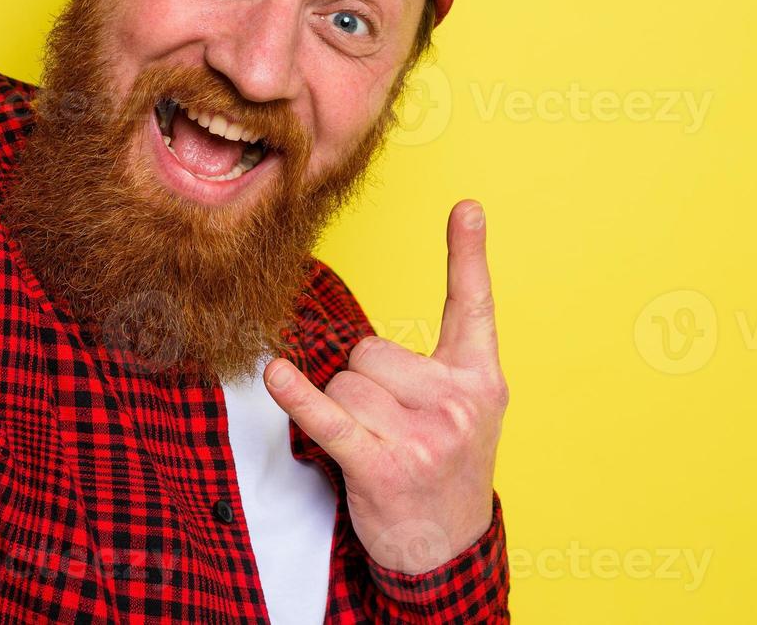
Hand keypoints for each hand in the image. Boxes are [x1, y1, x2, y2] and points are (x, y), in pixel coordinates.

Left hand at [265, 200, 507, 574]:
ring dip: (344, 412)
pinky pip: (328, 418)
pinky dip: (298, 400)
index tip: (467, 207)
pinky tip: (276, 377)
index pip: (473, 307)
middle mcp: (457, 404)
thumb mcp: (462, 412)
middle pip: (370, 350)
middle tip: (391, 427)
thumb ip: (433, 367)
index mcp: (479, 382)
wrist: (446, 549)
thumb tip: (362, 339)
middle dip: (364, 383)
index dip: (468, 254)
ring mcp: (423, 437)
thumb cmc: (443, 467)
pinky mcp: (382, 466)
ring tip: (377, 447)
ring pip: (345, 383)